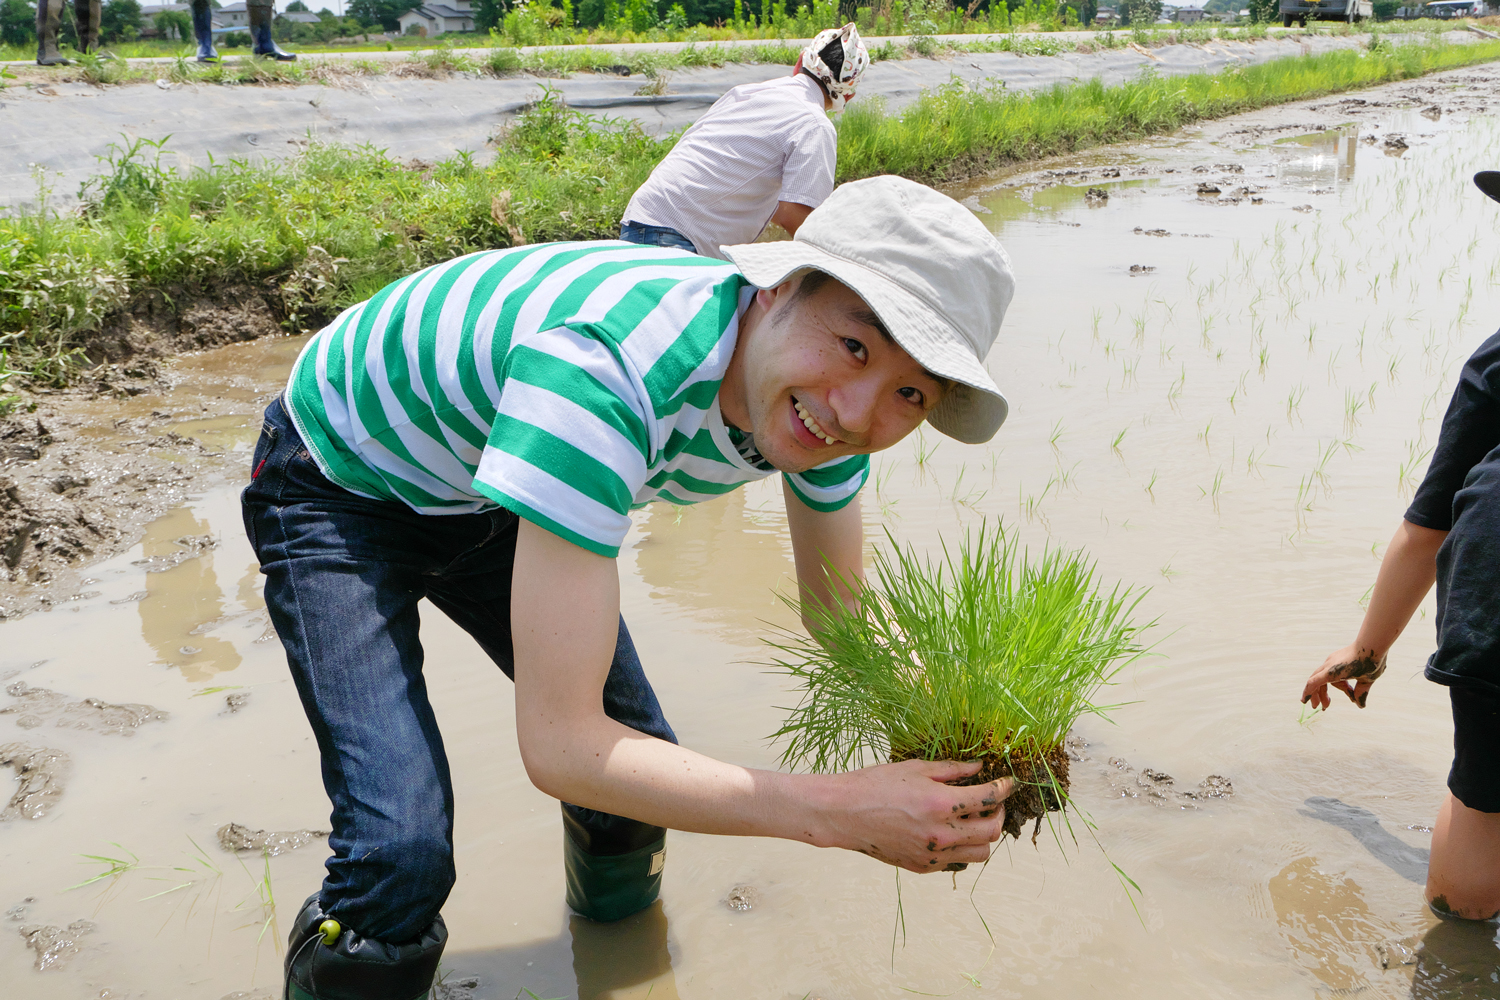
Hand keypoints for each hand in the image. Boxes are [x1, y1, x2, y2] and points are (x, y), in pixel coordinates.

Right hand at [819, 759, 1012, 873]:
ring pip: (980, 853)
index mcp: (940, 804)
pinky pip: (956, 861)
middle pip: (992, 831)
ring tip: (974, 819)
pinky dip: (961, 847)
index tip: (1008, 782)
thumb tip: (980, 767)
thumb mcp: (916, 768)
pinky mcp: (922, 866)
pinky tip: (950, 831)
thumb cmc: (875, 784)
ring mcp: (933, 854)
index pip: (989, 799)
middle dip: (1000, 814)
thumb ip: (952, 770)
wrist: (843, 814)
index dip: (1005, 788)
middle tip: (993, 802)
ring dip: (984, 835)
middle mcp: (941, 834)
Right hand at [1302, 643, 1387, 709]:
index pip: (1313, 683)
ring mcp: (1331, 660)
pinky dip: (1333, 682)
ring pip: (1322, 677)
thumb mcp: (1367, 680)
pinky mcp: (1336, 658)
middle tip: (1322, 708)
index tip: (1304, 702)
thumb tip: (1359, 705)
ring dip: (1325, 689)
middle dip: (1317, 695)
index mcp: (1333, 672)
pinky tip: (1346, 687)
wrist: (1372, 642)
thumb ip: (1360, 693)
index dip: (1308, 693)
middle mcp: (1329, 665)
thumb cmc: (1370, 661)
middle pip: (1316, 681)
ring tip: (1332, 701)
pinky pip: (1329, 671)